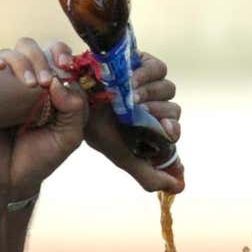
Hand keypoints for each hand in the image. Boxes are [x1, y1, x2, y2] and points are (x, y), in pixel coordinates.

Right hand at [0, 38, 86, 198]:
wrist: (8, 180)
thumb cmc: (41, 158)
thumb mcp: (69, 138)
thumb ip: (75, 110)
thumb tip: (58, 82)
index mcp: (54, 88)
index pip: (58, 55)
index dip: (61, 53)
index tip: (64, 65)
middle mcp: (29, 81)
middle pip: (32, 48)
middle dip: (41, 59)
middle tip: (44, 82)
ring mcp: (5, 84)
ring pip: (10, 52)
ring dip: (20, 61)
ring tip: (27, 85)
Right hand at [84, 51, 182, 192]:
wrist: (73, 97)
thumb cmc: (96, 127)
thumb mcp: (121, 154)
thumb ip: (147, 174)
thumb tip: (178, 188)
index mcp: (153, 128)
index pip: (174, 129)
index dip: (171, 129)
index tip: (164, 129)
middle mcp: (155, 106)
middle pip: (172, 109)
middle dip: (156, 112)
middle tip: (136, 110)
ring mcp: (151, 83)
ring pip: (167, 89)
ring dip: (151, 93)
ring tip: (130, 95)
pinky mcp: (144, 63)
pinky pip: (158, 68)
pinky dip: (148, 73)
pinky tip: (131, 80)